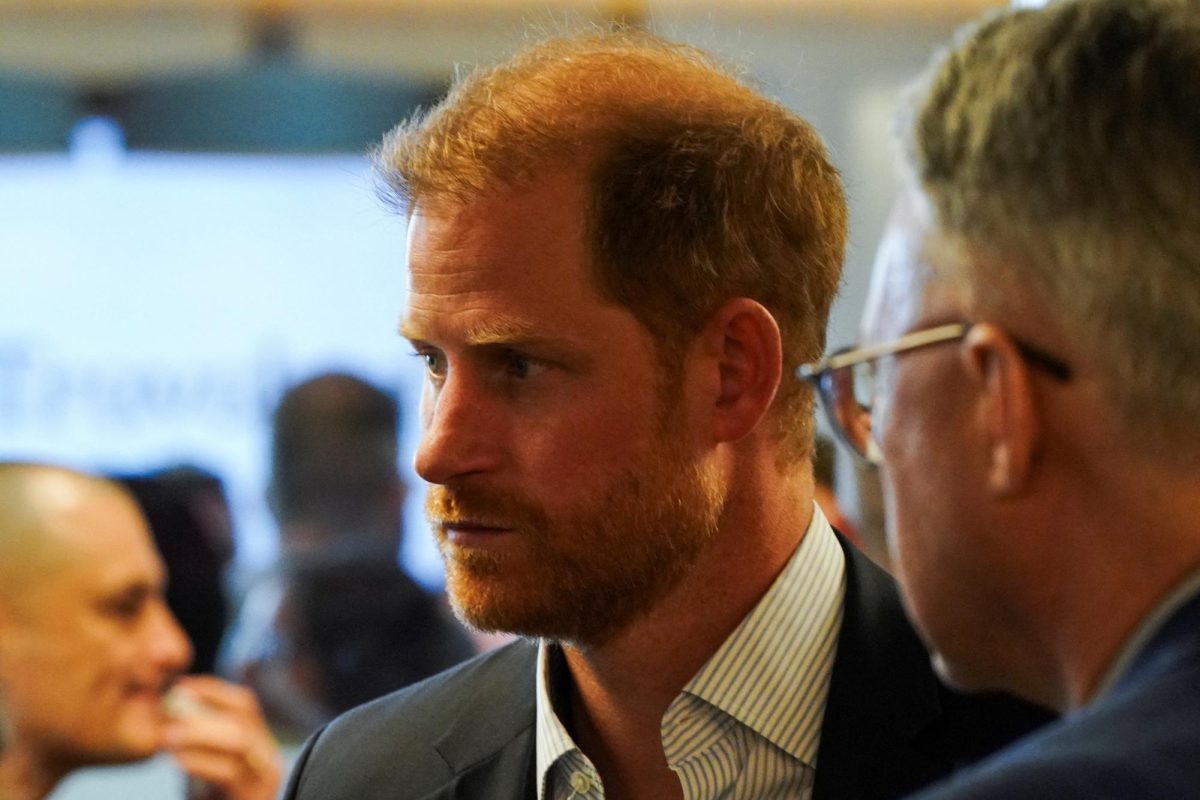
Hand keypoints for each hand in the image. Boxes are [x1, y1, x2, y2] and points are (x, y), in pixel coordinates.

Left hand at [164, 675, 282, 799]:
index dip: (212, 690)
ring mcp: (264, 780)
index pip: (244, 704)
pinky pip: (230, 773)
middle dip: (205, 707)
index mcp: (258, 747)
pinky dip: (200, 761)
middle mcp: (267, 759)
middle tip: (169, 705)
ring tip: (166, 734)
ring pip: (240, 740)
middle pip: (245, 716)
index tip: (179, 686)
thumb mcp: (203, 772)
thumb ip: (196, 744)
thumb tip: (171, 706)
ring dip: (200, 732)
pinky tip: (175, 759)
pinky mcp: (253, 798)